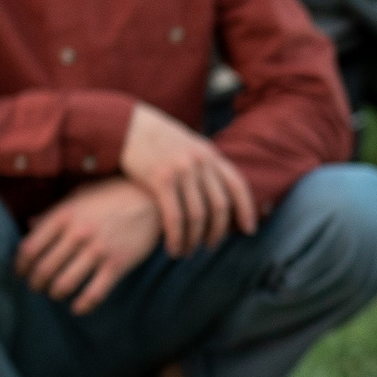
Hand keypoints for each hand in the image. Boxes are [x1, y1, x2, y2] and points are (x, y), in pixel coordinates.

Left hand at [15, 179, 161, 313]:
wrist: (151, 199)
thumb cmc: (112, 196)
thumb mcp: (80, 197)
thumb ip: (54, 212)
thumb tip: (30, 224)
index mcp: (64, 215)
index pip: (30, 248)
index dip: (20, 266)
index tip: (21, 273)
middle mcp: (77, 233)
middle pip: (44, 269)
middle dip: (35, 284)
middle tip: (37, 288)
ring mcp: (98, 250)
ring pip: (64, 284)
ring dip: (55, 294)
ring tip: (56, 294)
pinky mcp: (117, 264)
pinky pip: (94, 294)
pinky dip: (82, 306)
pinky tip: (78, 308)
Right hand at [118, 101, 259, 255]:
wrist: (126, 124)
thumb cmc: (156, 139)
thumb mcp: (188, 145)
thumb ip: (204, 163)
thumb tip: (219, 186)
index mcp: (210, 154)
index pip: (237, 186)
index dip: (247, 210)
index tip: (249, 230)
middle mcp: (200, 163)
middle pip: (219, 206)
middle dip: (218, 231)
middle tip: (211, 246)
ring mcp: (182, 171)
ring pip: (198, 216)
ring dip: (194, 239)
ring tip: (188, 252)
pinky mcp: (161, 180)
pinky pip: (175, 217)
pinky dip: (177, 237)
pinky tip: (173, 248)